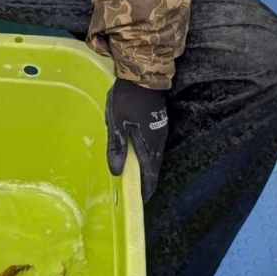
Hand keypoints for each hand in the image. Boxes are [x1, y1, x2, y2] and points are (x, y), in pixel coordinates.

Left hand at [105, 79, 168, 202]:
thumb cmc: (127, 98)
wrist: (143, 75)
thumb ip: (116, 147)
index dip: (146, 189)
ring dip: (146, 167)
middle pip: (153, 166)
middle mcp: (158, 141)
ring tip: (136, 176)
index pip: (150, 174)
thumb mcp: (116, 122)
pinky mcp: (157, 123)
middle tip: (136, 191)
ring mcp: (159, 131)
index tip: (141, 200)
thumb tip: (117, 172)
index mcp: (149, 144)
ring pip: (154, 156)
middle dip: (146, 180)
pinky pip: (153, 146)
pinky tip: (137, 155)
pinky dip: (146, 155)